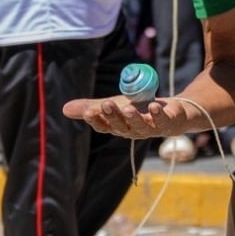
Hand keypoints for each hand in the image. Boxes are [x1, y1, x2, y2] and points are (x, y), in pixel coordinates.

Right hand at [62, 94, 195, 139]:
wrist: (171, 113)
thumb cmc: (139, 111)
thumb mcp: (114, 107)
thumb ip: (92, 107)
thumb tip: (63, 109)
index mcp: (118, 127)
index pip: (104, 127)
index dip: (97, 120)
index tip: (89, 111)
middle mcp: (132, 131)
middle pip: (120, 126)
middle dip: (113, 116)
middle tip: (106, 104)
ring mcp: (150, 129)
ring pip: (140, 126)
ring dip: (134, 117)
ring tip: (128, 108)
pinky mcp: (167, 123)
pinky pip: (162, 121)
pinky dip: (158, 114)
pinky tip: (154, 106)